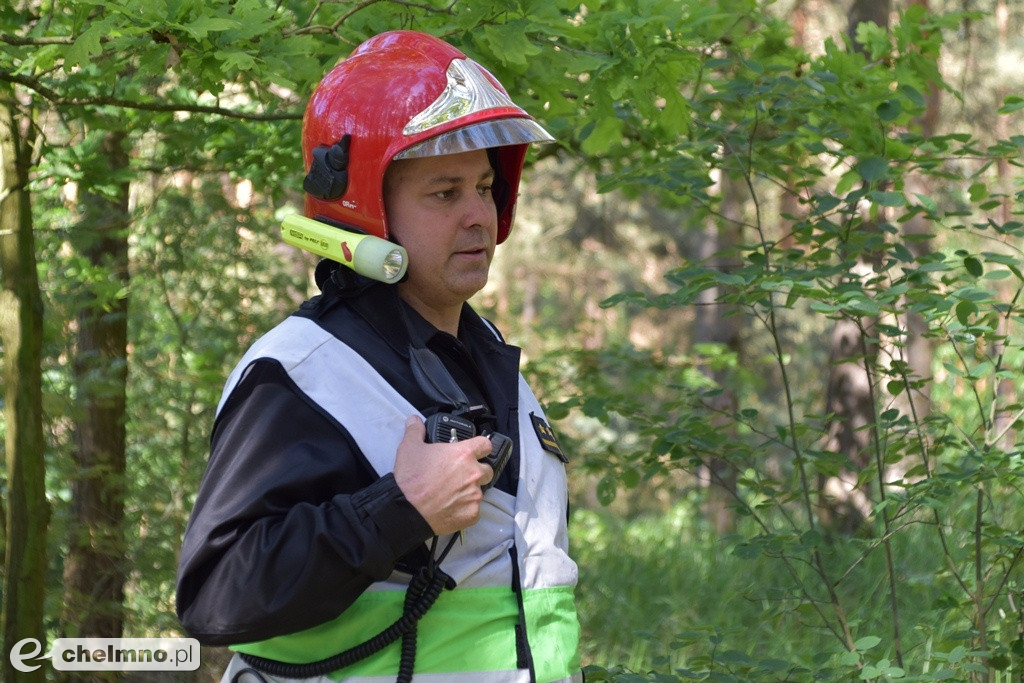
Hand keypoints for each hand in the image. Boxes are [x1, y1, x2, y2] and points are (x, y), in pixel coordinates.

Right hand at [393, 415, 493, 535]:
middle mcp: (473, 473)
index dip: (481, 447)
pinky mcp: (472, 514)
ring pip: (480, 490)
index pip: (485, 444)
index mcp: (463, 454)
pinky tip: (450, 507)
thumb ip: (416, 431)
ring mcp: (474, 495)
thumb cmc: (411, 480)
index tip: (475, 450)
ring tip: (451, 493)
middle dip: (476, 471)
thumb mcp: (409, 448)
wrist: (407, 510)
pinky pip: (474, 509)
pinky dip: (465, 508)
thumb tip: (415, 421)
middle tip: (459, 475)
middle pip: (486, 469)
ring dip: (469, 490)